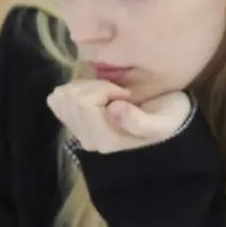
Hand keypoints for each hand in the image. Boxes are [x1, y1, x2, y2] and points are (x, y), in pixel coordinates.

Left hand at [47, 81, 193, 153]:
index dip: (104, 88)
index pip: (83, 102)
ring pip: (61, 96)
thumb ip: (140, 121)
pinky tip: (97, 95)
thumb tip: (114, 109)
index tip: (125, 93)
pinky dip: (76, 90)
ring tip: (108, 94)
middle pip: (70, 98)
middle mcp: (87, 140)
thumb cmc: (167, 120)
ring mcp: (78, 132)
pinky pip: (58, 99)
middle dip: (94, 86)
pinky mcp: (73, 122)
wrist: (168, 125)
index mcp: (105, 140)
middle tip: (117, 93)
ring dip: (85, 87)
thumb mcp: (162, 123)